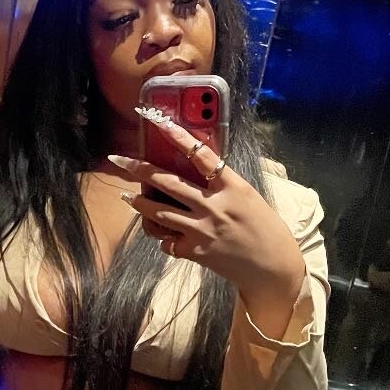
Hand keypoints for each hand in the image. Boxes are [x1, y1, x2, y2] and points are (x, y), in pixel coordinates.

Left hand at [108, 108, 305, 331]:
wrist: (271, 267)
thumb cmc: (264, 228)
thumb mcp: (248, 197)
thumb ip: (222, 184)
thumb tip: (196, 168)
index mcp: (232, 186)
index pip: (201, 154)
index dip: (178, 136)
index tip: (159, 122)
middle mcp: (214, 206)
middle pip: (168, 183)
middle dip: (139, 170)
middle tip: (119, 161)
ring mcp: (201, 230)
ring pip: (158, 213)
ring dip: (139, 204)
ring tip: (127, 198)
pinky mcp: (194, 251)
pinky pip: (167, 241)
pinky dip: (163, 236)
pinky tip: (161, 233)